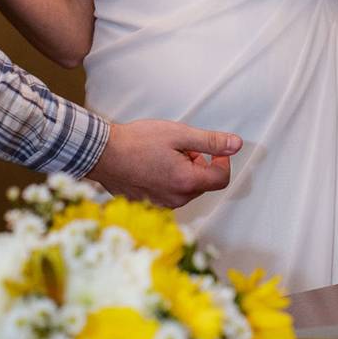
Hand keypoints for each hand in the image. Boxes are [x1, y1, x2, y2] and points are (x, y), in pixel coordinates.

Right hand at [86, 121, 243, 208]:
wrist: (101, 154)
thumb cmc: (136, 142)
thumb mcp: (178, 134)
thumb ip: (210, 141)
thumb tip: (236, 144)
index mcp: (186, 182)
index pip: (221, 179)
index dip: (223, 162)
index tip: (214, 150)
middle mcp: (176, 199)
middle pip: (202, 183)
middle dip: (199, 164)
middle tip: (180, 146)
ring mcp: (162, 204)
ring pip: (186, 188)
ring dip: (184, 171)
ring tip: (164, 154)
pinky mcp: (150, 204)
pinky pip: (170, 192)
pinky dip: (169, 178)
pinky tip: (153, 164)